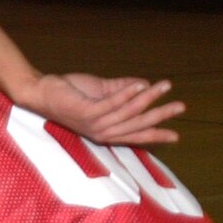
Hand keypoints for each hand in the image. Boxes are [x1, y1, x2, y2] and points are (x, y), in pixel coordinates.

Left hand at [20, 72, 184, 146]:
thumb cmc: (70, 93)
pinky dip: (126, 94)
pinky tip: (141, 85)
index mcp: (106, 131)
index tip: (176, 136)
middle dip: (160, 116)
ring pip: (127, 113)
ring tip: (165, 86)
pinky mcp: (86, 112)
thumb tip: (145, 86)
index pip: (135, 134)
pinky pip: (110, 104)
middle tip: (180, 107)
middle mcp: (102, 132)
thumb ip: (122, 89)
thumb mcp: (101, 91)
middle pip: (137, 125)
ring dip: (148, 98)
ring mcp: (94, 124)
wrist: (42, 93)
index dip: (155, 134)